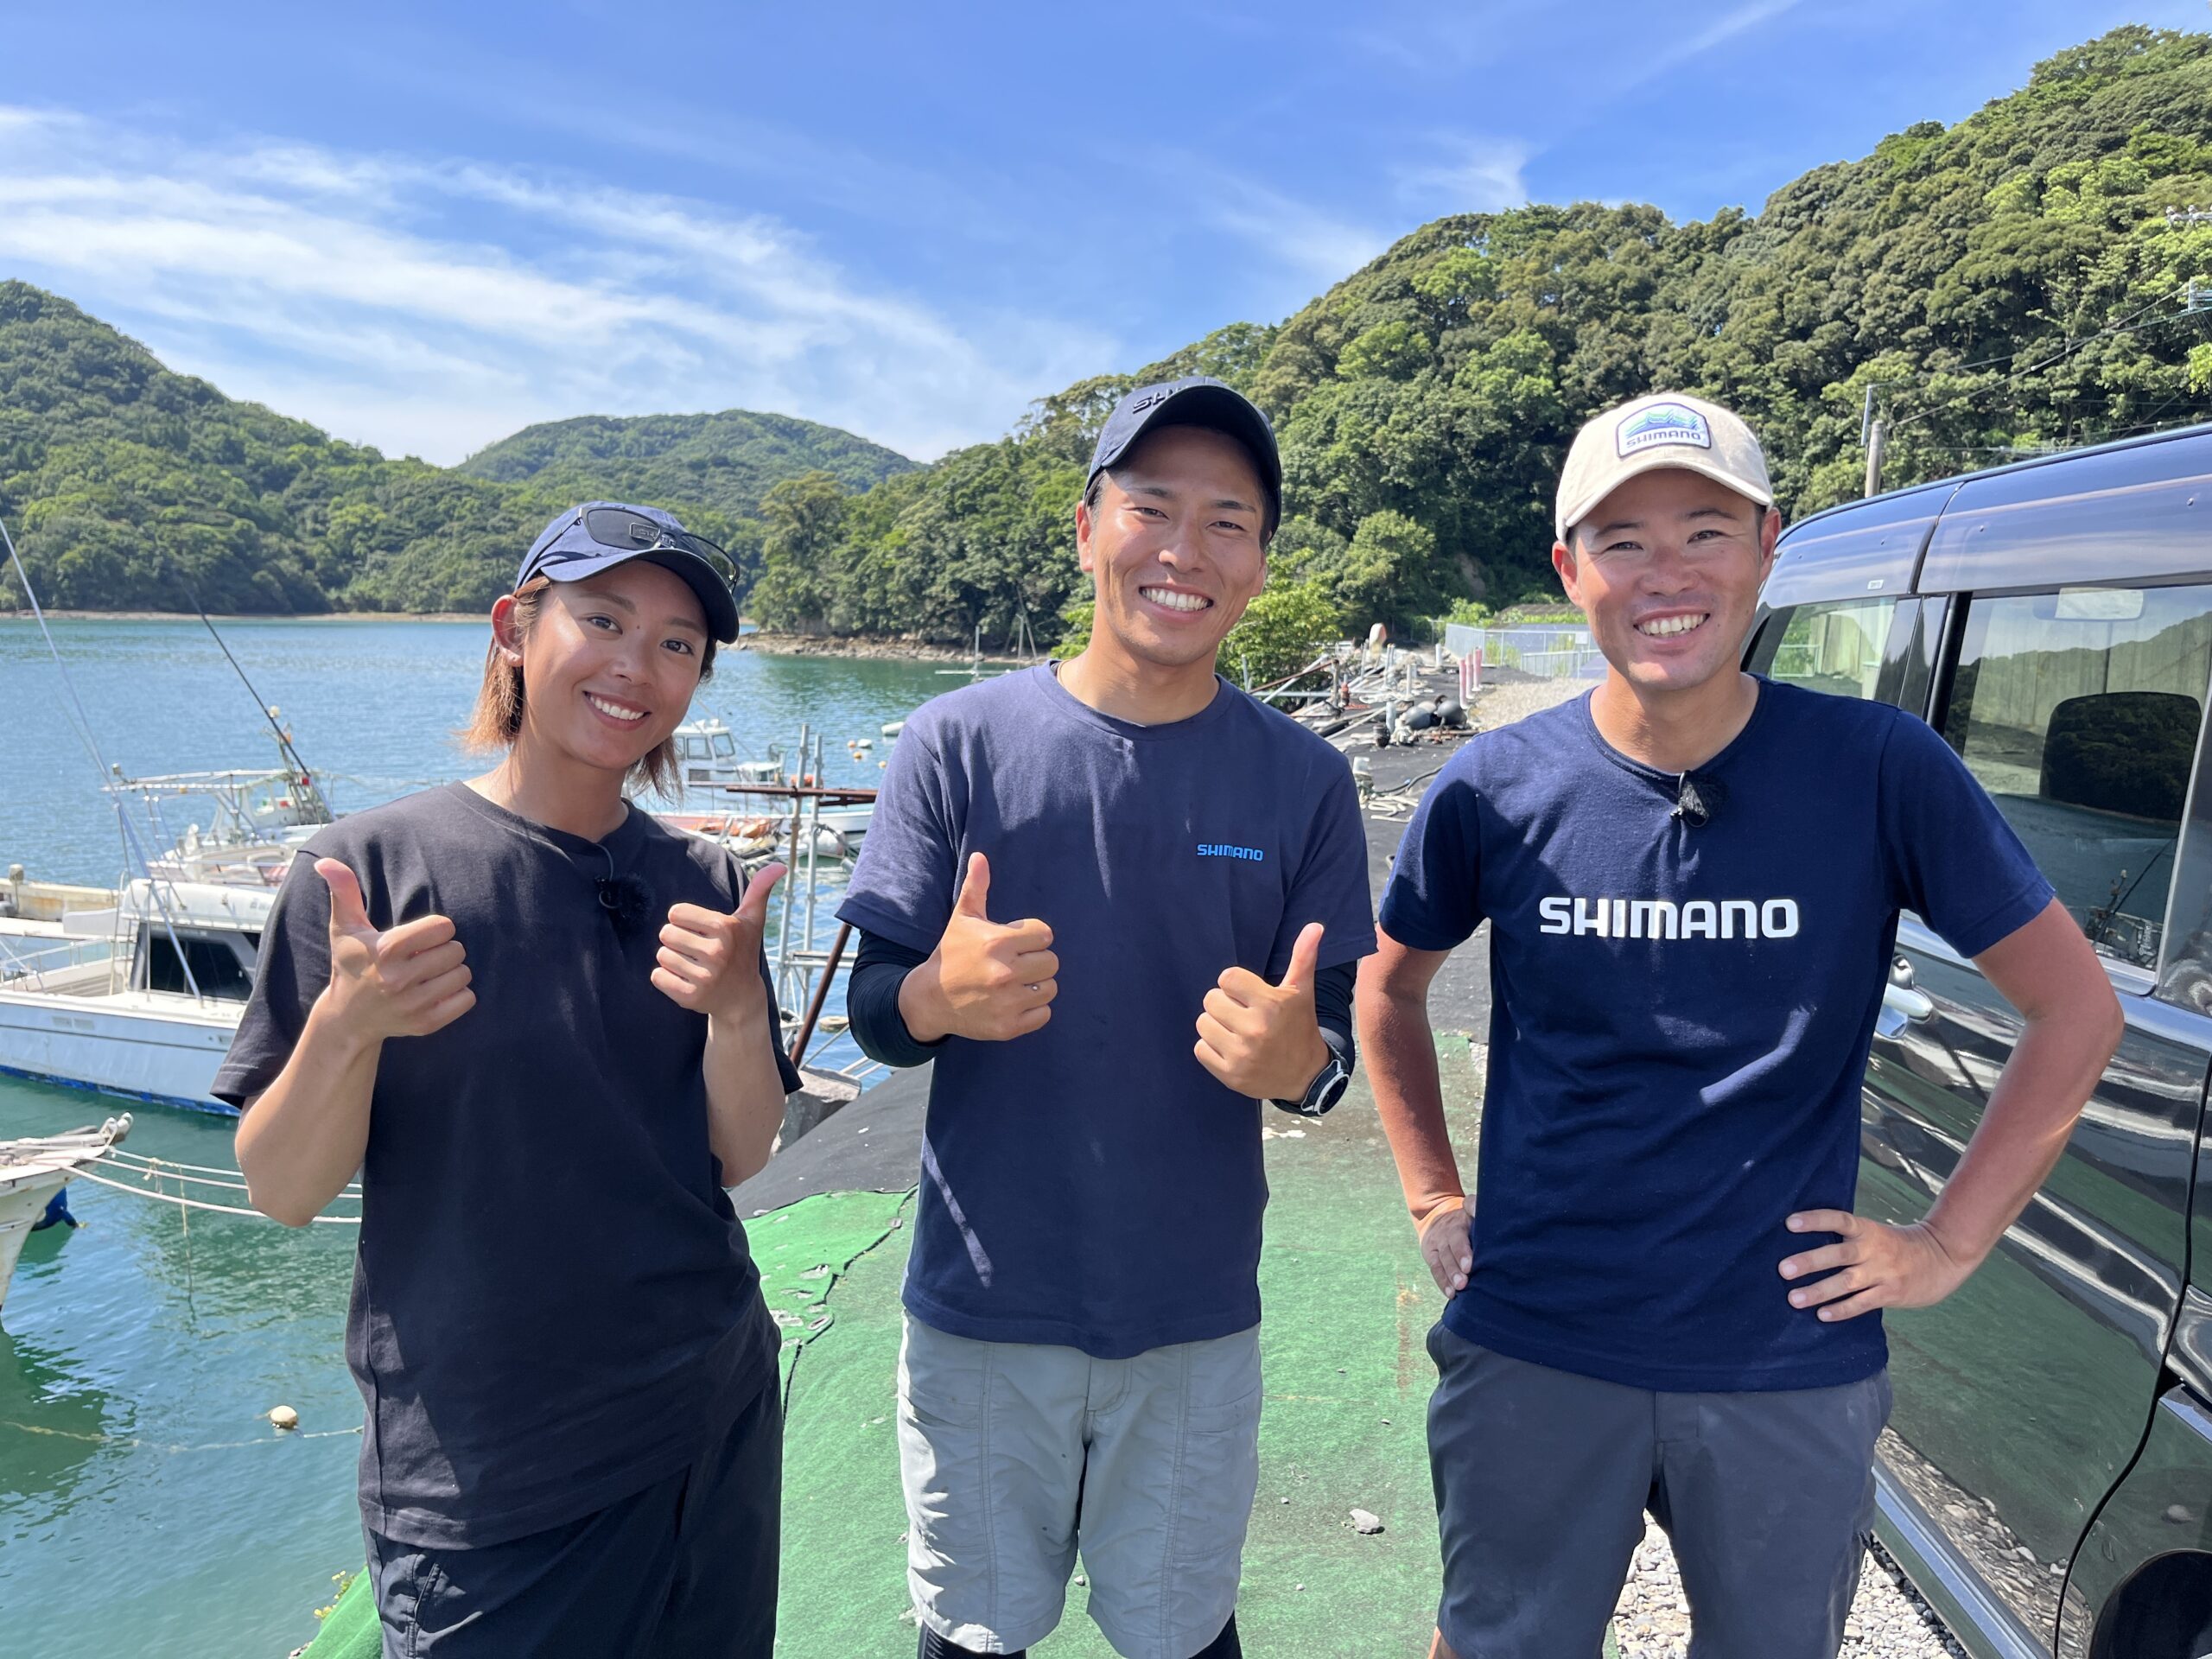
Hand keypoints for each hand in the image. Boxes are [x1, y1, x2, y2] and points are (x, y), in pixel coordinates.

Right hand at [316, 859, 472, 1042]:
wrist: (348, 1019)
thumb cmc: (352, 965)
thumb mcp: (345, 928)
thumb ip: (344, 892)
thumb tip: (325, 862)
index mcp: (386, 950)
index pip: (443, 927)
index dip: (437, 929)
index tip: (420, 937)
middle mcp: (399, 979)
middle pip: (456, 950)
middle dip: (445, 950)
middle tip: (425, 956)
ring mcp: (412, 1005)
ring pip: (463, 974)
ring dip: (452, 972)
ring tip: (430, 974)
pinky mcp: (425, 1024)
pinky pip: (467, 999)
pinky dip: (458, 994)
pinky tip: (437, 992)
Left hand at [655, 863, 785, 1019]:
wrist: (742, 999)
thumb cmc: (742, 951)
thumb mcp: (752, 921)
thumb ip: (759, 890)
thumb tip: (780, 866)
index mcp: (726, 928)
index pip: (676, 913)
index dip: (685, 921)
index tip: (701, 931)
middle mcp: (717, 952)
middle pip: (665, 933)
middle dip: (677, 941)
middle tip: (697, 950)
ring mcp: (704, 977)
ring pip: (661, 955)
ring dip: (673, 960)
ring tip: (694, 966)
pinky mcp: (690, 997)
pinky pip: (657, 977)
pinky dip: (666, 979)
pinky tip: (687, 980)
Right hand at [899, 853, 1056, 1042]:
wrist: (929, 999)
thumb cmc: (951, 954)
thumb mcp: (962, 919)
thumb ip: (976, 887)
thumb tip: (980, 856)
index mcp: (997, 942)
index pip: (1045, 934)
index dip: (1033, 937)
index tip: (1016, 943)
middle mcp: (1005, 972)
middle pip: (1052, 962)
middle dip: (1037, 961)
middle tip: (1017, 964)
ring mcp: (1007, 1002)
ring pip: (1050, 988)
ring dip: (1037, 986)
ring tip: (1017, 983)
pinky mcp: (1008, 1026)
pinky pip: (1044, 1014)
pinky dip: (1034, 1010)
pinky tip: (1015, 1002)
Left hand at [1194, 922, 1330, 1098]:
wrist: (1305, 1077)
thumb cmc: (1299, 1027)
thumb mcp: (1302, 992)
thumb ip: (1303, 957)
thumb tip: (1315, 925)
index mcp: (1271, 1004)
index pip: (1226, 978)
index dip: (1235, 985)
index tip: (1249, 996)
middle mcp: (1256, 1030)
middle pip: (1210, 1000)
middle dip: (1225, 1004)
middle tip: (1243, 1014)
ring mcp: (1242, 1055)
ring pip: (1203, 1023)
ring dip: (1216, 1025)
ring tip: (1236, 1031)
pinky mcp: (1230, 1075)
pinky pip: (1200, 1049)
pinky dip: (1211, 1048)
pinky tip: (1231, 1049)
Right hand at [1417, 1197, 1471, 1298]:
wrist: (1438, 1214)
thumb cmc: (1465, 1217)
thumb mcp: (1468, 1207)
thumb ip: (1474, 1206)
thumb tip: (1478, 1208)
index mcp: (1457, 1223)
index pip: (1457, 1236)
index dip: (1462, 1251)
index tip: (1469, 1266)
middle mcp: (1444, 1235)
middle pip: (1448, 1252)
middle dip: (1455, 1268)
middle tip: (1464, 1282)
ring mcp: (1436, 1246)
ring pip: (1441, 1263)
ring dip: (1449, 1277)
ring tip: (1457, 1290)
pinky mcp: (1431, 1256)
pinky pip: (1435, 1270)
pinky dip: (1442, 1283)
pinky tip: (1450, 1294)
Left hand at [1779, 1210, 1975, 1320]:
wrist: (1942, 1257)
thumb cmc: (1896, 1246)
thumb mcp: (1875, 1233)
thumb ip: (1848, 1238)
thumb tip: (1805, 1246)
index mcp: (1867, 1230)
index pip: (1838, 1219)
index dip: (1815, 1220)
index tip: (1789, 1223)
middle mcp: (1873, 1249)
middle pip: (1839, 1254)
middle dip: (1810, 1261)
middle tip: (1783, 1269)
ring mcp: (1883, 1272)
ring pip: (1847, 1282)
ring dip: (1819, 1291)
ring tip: (1793, 1298)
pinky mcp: (1891, 1293)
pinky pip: (1863, 1303)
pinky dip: (1842, 1309)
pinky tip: (1822, 1315)